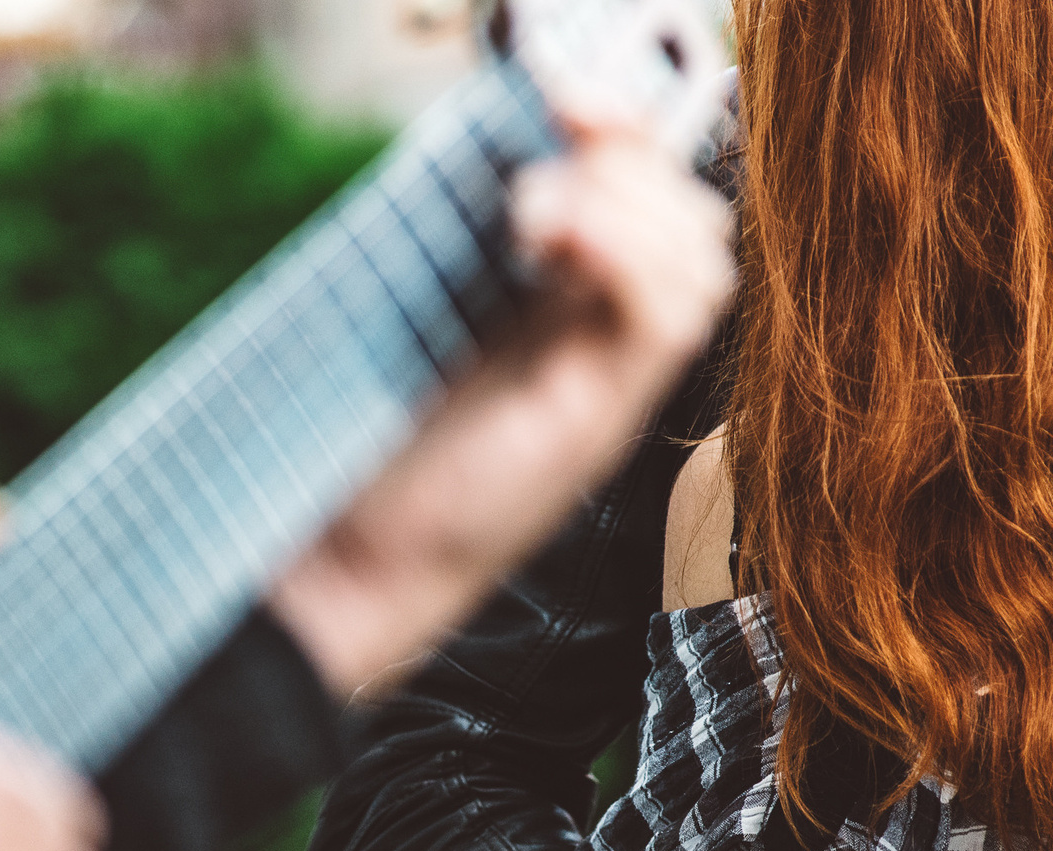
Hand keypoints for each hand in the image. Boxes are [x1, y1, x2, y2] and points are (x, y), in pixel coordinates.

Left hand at [266, 120, 734, 696]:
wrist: (353, 560)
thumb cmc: (378, 447)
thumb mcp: (427, 318)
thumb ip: (468, 240)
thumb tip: (487, 142)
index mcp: (570, 310)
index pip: (652, 200)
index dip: (627, 130)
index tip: (560, 88)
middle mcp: (606, 345)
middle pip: (692, 221)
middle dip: (636, 149)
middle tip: (556, 129)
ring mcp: (611, 384)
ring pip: (699, 259)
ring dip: (627, 199)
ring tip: (532, 211)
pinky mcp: (599, 421)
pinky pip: (669, 314)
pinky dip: (623, 252)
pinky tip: (546, 237)